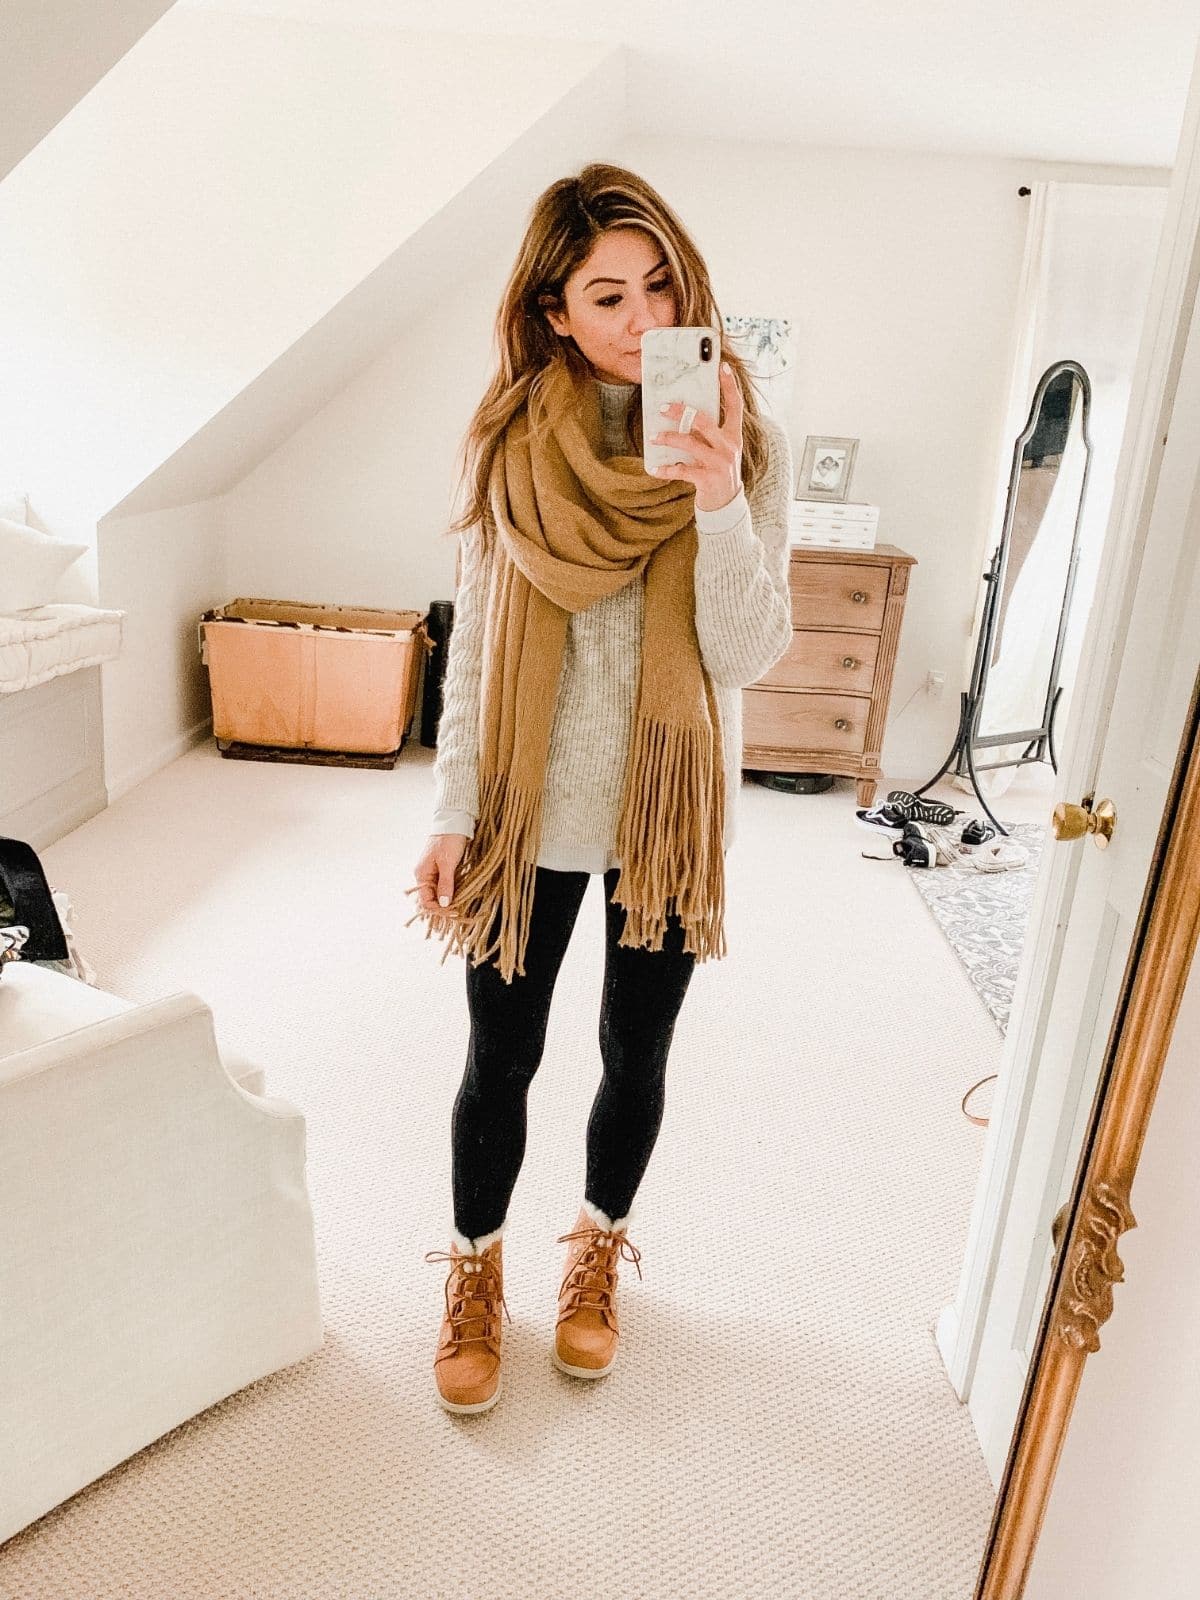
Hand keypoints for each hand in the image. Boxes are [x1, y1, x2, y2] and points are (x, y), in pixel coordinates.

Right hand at [409, 833, 467, 913]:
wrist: (454, 822)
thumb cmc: (449, 840)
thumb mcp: (448, 863)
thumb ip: (446, 884)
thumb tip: (444, 904)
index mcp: (421, 875)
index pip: (425, 902)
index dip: (438, 910)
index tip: (453, 912)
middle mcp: (424, 876)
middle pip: (430, 900)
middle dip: (441, 910)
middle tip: (457, 913)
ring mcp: (432, 874)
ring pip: (437, 895)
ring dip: (446, 903)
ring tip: (458, 909)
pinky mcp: (441, 871)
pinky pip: (443, 887)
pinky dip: (449, 894)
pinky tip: (458, 898)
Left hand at [649, 360, 744, 512]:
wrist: (726, 504)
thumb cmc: (719, 471)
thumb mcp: (719, 449)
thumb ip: (708, 433)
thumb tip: (683, 416)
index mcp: (734, 435)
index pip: (735, 406)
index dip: (730, 385)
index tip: (722, 366)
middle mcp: (729, 447)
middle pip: (703, 420)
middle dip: (681, 411)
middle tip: (663, 406)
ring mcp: (719, 463)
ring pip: (689, 443)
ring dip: (668, 438)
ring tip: (653, 437)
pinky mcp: (707, 479)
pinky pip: (681, 470)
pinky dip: (666, 469)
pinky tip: (654, 468)